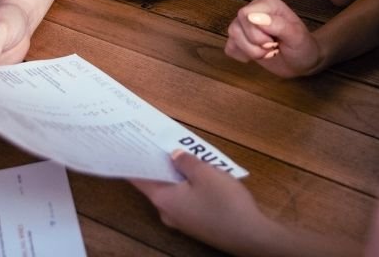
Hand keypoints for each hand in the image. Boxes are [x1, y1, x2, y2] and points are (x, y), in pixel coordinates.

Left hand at [132, 151, 270, 253]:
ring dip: (177, 174)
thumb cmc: (224, 204)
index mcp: (163, 199)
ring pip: (173, 191)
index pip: (139, 178)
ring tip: (184, 153)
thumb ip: (186, 162)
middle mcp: (167, 212)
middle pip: (156, 183)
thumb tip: (173, 155)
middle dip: (160, 163)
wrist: (250, 236)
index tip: (128, 146)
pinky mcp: (196, 224)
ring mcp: (181, 220)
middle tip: (160, 141)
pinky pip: (185, 199)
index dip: (133, 161)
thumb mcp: (205, 174)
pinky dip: (188, 185)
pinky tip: (200, 175)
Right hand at [225, 0, 322, 78]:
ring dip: (250, 51)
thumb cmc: (302, 46)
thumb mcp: (296, 36)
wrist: (302, 61)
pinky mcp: (241, 40)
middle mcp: (254, 11)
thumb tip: (253, 16)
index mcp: (268, 5)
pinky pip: (229, 47)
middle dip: (254, 45)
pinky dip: (242, 55)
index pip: (245, 14)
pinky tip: (256, 56)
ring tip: (266, 53)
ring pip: (232, 35)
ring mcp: (246, 26)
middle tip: (273, 48)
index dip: (255, 32)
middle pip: (236, 26)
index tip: (273, 42)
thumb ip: (277, 24)